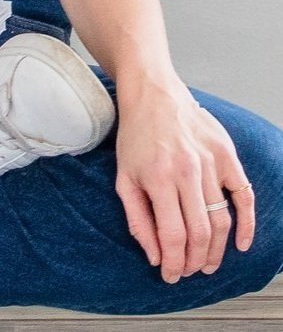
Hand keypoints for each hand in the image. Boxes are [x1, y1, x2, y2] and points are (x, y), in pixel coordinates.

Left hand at [115, 75, 254, 283]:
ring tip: (208, 264)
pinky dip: (247, 223)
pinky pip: (244, 194)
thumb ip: (137, 219)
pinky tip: (240, 243)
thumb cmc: (136, 136)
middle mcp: (188, 170)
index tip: (170, 276)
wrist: (153, 93)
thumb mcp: (123, 176)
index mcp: (158, 177)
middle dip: (195, 261)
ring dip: (217, 249)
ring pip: (221, 219)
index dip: (174, 263)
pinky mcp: (227, 153)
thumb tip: (155, 256)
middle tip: (190, 272)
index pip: (173, 235)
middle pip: (200, 232)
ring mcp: (211, 161)